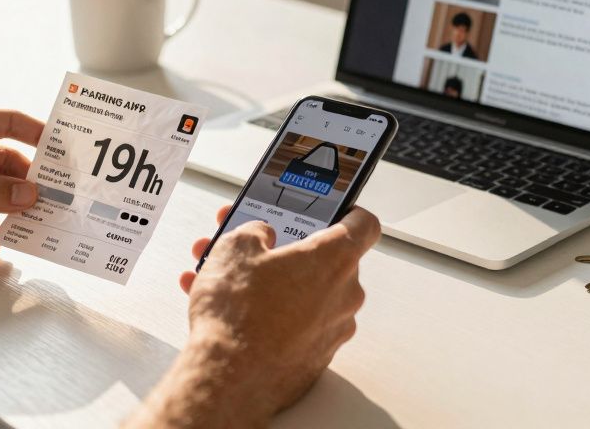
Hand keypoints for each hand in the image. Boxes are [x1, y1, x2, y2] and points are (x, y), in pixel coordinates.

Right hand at [127, 206, 380, 428]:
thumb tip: (262, 236)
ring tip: (225, 278)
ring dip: (269, 282)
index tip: (332, 211)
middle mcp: (344, 295)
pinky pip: (294, 324)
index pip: (363, 224)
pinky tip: (230, 309)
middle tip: (255, 246)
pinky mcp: (315, 357)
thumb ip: (256, 231)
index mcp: (335, 259)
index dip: (347, 212)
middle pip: (325, 260)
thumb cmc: (239, 315)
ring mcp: (332, 330)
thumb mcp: (237, 247)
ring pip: (303, 294)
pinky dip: (268, 314)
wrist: (229, 379)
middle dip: (286, 250)